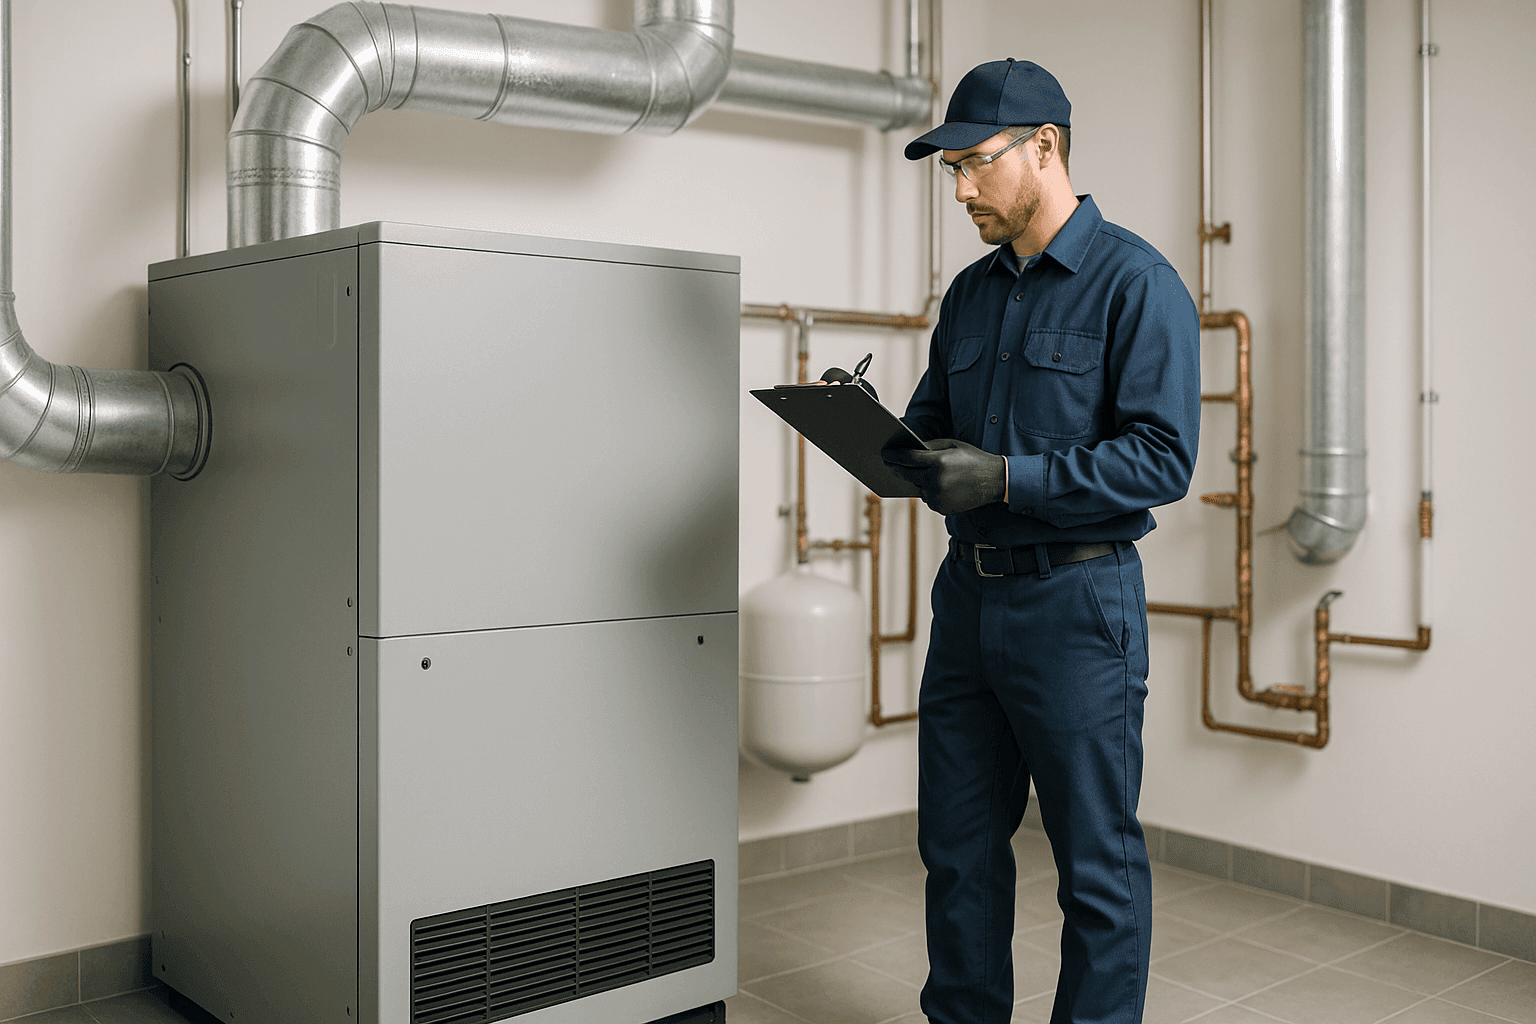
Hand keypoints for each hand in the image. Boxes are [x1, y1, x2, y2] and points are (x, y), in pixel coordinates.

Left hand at [883, 439, 1005, 515]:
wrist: (994, 481)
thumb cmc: (972, 459)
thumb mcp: (953, 445)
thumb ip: (930, 446)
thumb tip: (910, 449)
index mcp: (939, 462)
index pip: (908, 458)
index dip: (893, 455)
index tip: (884, 453)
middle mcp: (935, 480)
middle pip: (907, 474)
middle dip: (898, 468)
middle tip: (889, 464)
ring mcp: (937, 496)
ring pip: (917, 487)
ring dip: (918, 481)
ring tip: (924, 473)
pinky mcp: (940, 508)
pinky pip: (927, 498)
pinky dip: (929, 491)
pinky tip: (940, 485)